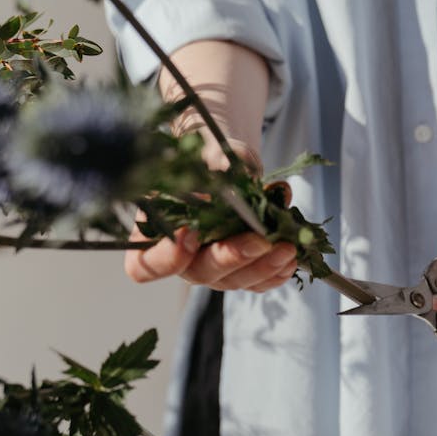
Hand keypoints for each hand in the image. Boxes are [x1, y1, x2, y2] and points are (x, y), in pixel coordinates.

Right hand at [123, 141, 297, 292]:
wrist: (226, 166)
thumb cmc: (206, 160)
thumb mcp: (206, 153)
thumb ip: (212, 162)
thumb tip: (224, 170)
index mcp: (155, 233)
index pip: (145, 265)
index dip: (166, 257)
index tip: (190, 234)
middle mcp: (180, 258)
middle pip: (198, 273)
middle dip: (231, 258)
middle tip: (260, 241)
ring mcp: (211, 269)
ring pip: (233, 280)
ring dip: (262, 267)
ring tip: (287, 248)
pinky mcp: (238, 272)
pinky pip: (256, 282)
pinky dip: (275, 273)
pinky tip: (290, 260)